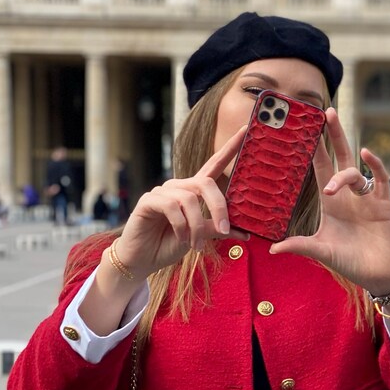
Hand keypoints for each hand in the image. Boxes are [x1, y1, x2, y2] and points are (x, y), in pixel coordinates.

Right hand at [115, 126, 247, 280]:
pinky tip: (181, 238)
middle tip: (224, 230)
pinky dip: (181, 225)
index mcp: (193, 191)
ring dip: (197, 226)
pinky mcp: (148, 201)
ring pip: (190, 199)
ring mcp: (162, 192)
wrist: (143, 260)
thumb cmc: (170, 245)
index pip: (214, 164)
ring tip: (196, 244)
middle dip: (219, 207)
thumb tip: (245, 232)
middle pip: (206, 183)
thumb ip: (217, 229)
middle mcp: (178, 187)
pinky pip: (171, 207)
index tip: (246, 130)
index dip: (229, 148)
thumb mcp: (200, 237)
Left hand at [270, 108, 389, 294]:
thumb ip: (299, 246)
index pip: (319, 168)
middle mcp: (348, 195)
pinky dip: (375, 164)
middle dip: (333, 135)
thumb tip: (271, 248)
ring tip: (332, 190)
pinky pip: (380, 178)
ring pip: (354, 170)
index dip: (313, 149)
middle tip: (326, 111)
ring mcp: (366, 198)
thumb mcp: (321, 252)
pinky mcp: (383, 204)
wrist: (380, 276)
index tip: (304, 129)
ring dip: (342, 176)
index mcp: (331, 203)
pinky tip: (366, 154)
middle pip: (339, 157)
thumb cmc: (351, 262)